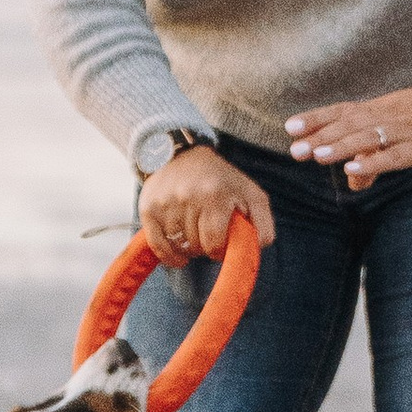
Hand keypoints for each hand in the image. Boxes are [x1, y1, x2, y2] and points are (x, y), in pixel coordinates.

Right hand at [138, 142, 274, 267]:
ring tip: (194, 237)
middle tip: (207, 236)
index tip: (221, 244)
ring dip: (187, 249)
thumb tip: (261, 246)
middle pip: (195, 246)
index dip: (219, 250)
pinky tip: (177, 257)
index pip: (214, 242)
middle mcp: (187, 197)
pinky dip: (167, 256)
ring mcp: (165, 202)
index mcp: (214, 195)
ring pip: (177, 246)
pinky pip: (156, 244)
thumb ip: (263, 221)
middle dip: (204, 247)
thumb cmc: (221, 179)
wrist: (181, 154)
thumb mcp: (250, 193)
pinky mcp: (148, 208)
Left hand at [285, 85, 411, 192]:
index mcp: (374, 109)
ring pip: (366, 138)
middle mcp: (383, 117)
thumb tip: (353, 180)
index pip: (339, 111)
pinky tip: (355, 168)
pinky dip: (373, 161)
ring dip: (340, 147)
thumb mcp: (392, 131)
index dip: (315, 119)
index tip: (290, 127)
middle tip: (295, 150)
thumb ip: (370, 155)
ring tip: (317, 156)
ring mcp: (400, 132)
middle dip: (320, 138)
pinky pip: (392, 155)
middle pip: (347, 126)